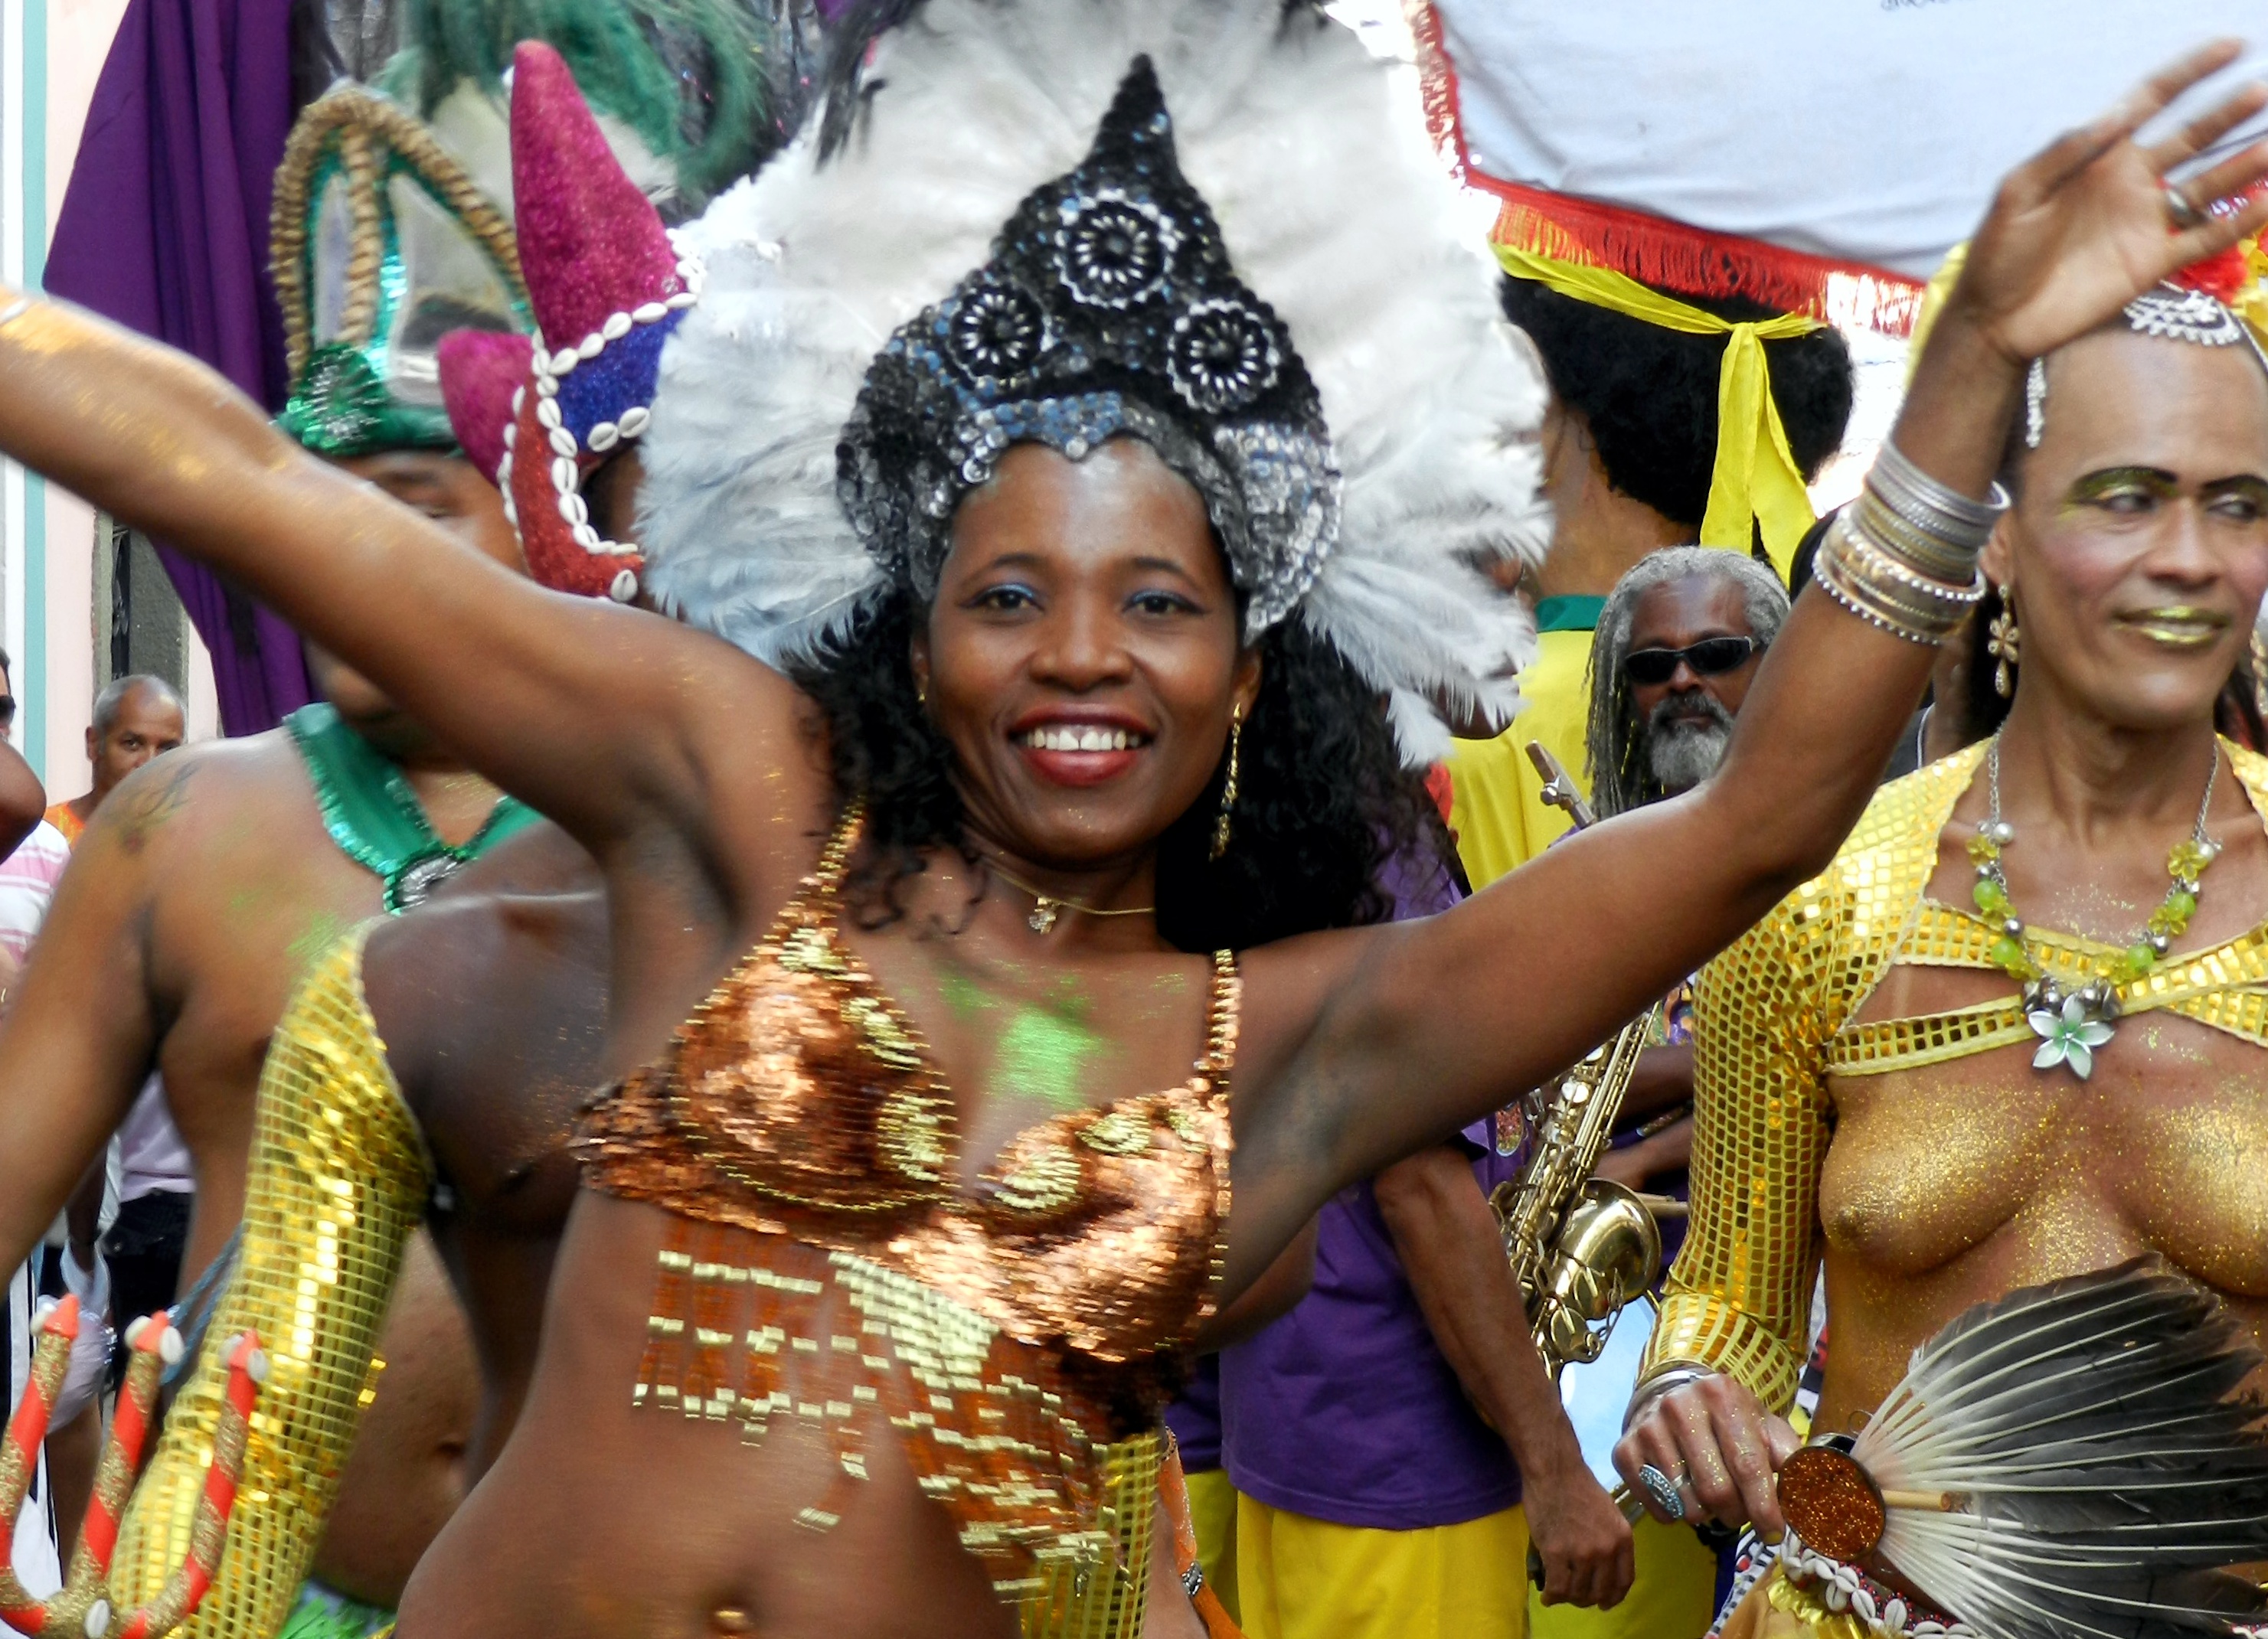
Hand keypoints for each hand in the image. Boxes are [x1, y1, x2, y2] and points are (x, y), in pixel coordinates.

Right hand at [1524, 1432, 1634, 1608]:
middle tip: (1576, 1597)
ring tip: (1559, 1593)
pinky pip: (1557, 1587)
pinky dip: (1552, 1596)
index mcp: (1623, 1538)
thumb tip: (1602, 1568)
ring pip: (1577, 1592)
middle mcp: (1607, 1549)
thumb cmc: (1578, 1486)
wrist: (1554, 1470)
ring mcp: (1581, 1552)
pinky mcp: (1556, 1552)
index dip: (1614, 1597)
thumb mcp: (1609, 1513)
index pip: (1624, 1580)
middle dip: (1588, 1599)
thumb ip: (1610, 1540)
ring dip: (1568, 1597)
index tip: (1605, 1603)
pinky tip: (1547, 1596)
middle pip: (1600, 1591)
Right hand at [1613, 1373, 1797, 1535]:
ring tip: (1711, 1498)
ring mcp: (1648, 1428)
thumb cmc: (1728, 1419)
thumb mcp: (1763, 1426)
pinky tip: (1683, 1494)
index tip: (1774, 1533)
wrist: (1670, 1396)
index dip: (1764, 1507)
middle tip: (1740, 1513)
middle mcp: (1680, 1407)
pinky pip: (1658, 1507)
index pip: (1747, 1465)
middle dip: (1736, 1514)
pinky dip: (1676, 1514)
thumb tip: (1812, 1497)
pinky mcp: (1624, 1451)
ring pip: (1687, 1505)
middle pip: (1716, 1491)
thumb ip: (1791, 1458)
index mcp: (1721, 1395)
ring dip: (1707, 1515)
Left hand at [1954, 41, 2267, 363]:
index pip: (2150, 103)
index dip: (2190, 74)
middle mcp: (2130, 182)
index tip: (2232, 47)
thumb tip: (2116, 113)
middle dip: (2227, 115)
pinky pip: (2205, 238)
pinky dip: (2239, 222)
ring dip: (2243, 165)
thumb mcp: (2018, 194)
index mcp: (2098, 157)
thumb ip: (2064, 152)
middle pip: (2191, 139)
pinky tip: (2267, 201)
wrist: (1995, 319)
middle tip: (2262, 92)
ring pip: (2207, 186)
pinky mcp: (2152, 263)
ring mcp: (2145, 222)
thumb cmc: (1998, 253)